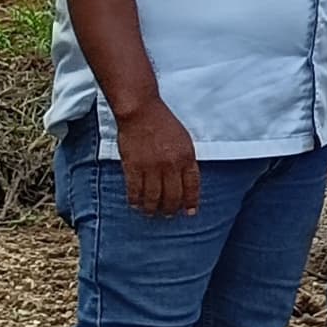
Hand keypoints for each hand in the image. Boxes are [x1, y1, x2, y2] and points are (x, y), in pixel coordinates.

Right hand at [113, 97, 201, 218]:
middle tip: (168, 215)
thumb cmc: (163, 123)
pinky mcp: (134, 167)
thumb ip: (186, 160)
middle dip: (170, 209)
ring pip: (153, 197)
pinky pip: (135, 190)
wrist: (141, 112)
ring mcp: (152, 167)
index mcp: (187, 157)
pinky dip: (135, 201)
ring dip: (152, 209)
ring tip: (151, 213)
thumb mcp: (184, 140)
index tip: (189, 213)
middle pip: (173, 196)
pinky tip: (136, 205)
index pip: (192, 186)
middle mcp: (171, 165)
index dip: (191, 202)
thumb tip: (186, 180)